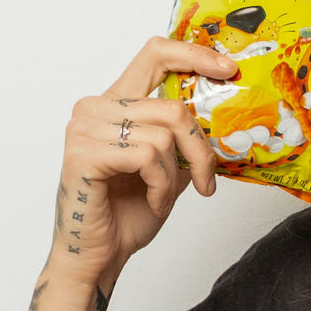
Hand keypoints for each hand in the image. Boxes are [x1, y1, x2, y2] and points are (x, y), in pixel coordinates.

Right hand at [48, 33, 240, 288]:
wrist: (99, 256)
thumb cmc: (128, 213)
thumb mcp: (169, 167)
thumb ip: (184, 137)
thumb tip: (226, 115)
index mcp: (115, 102)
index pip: (156, 55)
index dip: (195, 55)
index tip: (227, 69)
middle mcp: (95, 107)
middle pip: (173, 106)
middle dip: (200, 149)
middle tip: (206, 180)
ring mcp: (85, 128)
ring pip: (164, 134)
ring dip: (175, 175)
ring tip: (162, 197)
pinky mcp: (84, 153)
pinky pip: (147, 157)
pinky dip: (160, 186)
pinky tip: (151, 202)